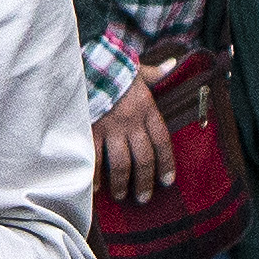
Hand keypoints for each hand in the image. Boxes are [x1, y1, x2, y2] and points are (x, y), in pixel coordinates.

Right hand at [91, 77, 172, 203]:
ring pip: (121, 163)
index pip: (162, 141)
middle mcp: (132, 122)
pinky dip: (95, 175)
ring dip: (122, 183)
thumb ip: (154, 72)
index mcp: (147, 108)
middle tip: (144, 197)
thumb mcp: (137, 68)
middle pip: (144, 158)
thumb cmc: (112, 65)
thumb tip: (171, 65)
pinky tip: (96, 188)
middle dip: (145, 181)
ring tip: (121, 196)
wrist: (88, 61)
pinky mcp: (91, 129)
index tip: (168, 181)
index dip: (167, 163)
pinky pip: (95, 157)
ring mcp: (111, 128)